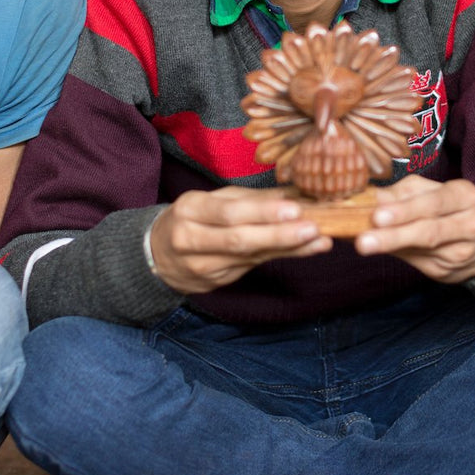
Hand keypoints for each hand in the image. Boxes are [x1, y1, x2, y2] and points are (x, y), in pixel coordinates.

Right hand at [148, 187, 331, 293]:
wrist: (156, 255)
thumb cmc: (190, 218)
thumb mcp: (212, 200)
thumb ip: (250, 198)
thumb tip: (291, 192)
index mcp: (189, 210)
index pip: (228, 213)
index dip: (262, 212)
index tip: (294, 208)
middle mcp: (192, 240)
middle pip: (240, 239)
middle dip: (280, 234)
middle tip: (313, 228)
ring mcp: (202, 266)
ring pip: (250, 257)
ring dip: (288, 248)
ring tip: (319, 240)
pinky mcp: (215, 282)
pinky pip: (253, 267)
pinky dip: (281, 257)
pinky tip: (305, 250)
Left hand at [354, 175, 474, 283]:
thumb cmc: (450, 207)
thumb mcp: (432, 191)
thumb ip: (402, 193)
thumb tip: (370, 198)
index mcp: (466, 196)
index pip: (434, 203)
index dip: (406, 210)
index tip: (378, 215)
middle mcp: (470, 225)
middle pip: (429, 232)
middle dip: (394, 236)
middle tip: (364, 239)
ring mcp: (461, 252)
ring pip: (422, 250)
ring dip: (391, 247)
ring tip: (364, 245)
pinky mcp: (449, 271)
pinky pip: (417, 262)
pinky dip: (395, 254)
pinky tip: (380, 249)